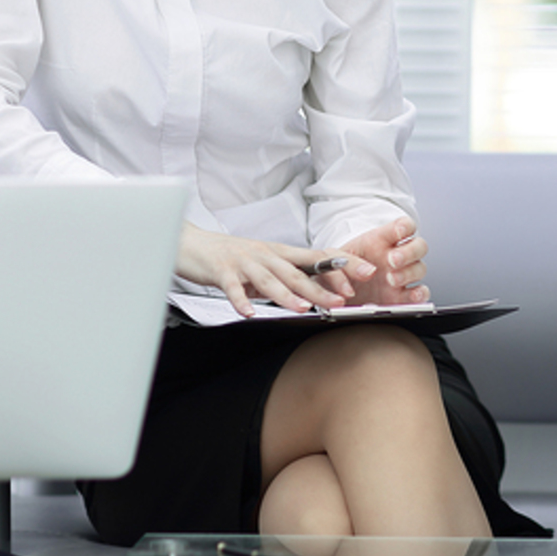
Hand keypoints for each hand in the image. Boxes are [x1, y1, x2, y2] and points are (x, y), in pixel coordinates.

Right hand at [175, 223, 372, 315]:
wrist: (192, 244)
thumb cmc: (230, 256)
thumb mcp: (264, 265)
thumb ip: (286, 278)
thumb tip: (314, 293)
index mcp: (280, 252)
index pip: (317, 256)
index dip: (341, 265)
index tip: (364, 274)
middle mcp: (266, 254)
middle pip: (298, 271)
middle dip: (322, 286)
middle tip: (342, 300)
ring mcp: (244, 261)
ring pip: (270, 279)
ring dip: (287, 294)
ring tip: (303, 307)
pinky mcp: (221, 270)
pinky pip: (232, 287)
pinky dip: (241, 299)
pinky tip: (249, 312)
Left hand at [335, 217, 428, 304]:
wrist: (336, 294)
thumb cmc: (340, 270)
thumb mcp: (336, 259)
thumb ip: (347, 261)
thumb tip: (366, 271)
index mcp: (382, 240)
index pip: (404, 226)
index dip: (405, 227)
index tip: (399, 232)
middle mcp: (396, 257)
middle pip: (419, 246)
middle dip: (408, 252)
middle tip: (392, 260)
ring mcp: (402, 276)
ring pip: (420, 268)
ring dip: (409, 273)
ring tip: (392, 280)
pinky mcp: (403, 296)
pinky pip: (421, 293)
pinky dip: (420, 295)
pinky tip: (411, 296)